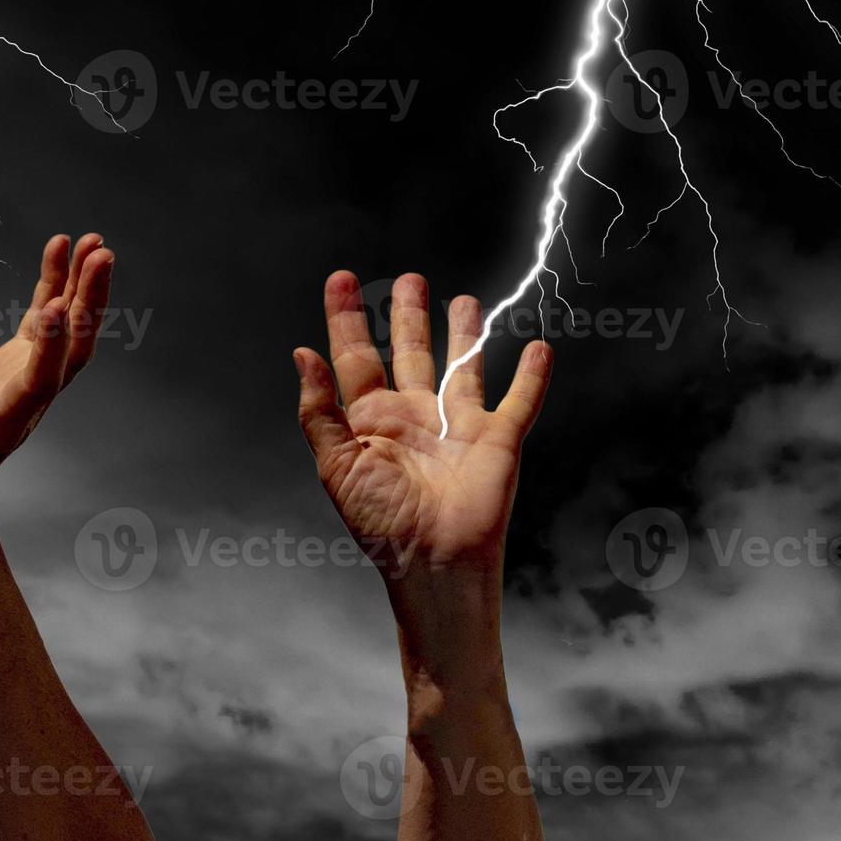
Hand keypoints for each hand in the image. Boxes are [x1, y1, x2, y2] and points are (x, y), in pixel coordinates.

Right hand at [0, 233, 113, 533]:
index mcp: (6, 421)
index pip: (39, 382)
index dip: (50, 346)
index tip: (56, 305)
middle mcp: (30, 396)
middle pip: (72, 349)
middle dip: (88, 303)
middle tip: (101, 256)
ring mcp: (30, 376)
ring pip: (68, 330)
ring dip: (83, 286)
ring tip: (94, 243)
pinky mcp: (21, 361)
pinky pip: (45, 318)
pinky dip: (55, 283)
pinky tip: (61, 249)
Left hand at [294, 272, 551, 574]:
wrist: (433, 561)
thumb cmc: (380, 523)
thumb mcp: (337, 466)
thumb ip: (319, 411)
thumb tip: (302, 354)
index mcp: (371, 420)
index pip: (355, 356)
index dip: (346, 317)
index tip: (341, 279)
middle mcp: (413, 416)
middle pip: (409, 352)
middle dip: (408, 316)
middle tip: (410, 280)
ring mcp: (457, 426)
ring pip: (463, 367)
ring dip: (465, 334)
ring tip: (465, 301)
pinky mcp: (497, 440)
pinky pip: (519, 402)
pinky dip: (531, 376)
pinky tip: (538, 346)